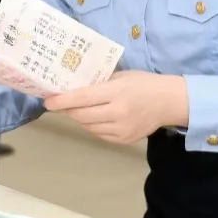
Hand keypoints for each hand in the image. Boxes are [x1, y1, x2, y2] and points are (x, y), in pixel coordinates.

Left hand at [43, 71, 188, 144]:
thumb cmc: (143, 83)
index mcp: (116, 93)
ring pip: (88, 126)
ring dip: (79, 118)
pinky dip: (92, 126)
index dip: (61, 101)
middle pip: (81, 115)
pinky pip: (99, 134)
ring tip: (80, 109)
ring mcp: (121, 129)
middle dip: (67, 109)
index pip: (82, 98)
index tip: (47, 101)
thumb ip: (98, 83)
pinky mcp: (124, 140)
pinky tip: (96, 118)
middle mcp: (117, 113)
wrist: (169, 102)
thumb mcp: (120, 76)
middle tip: (61, 103)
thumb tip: (73, 89)